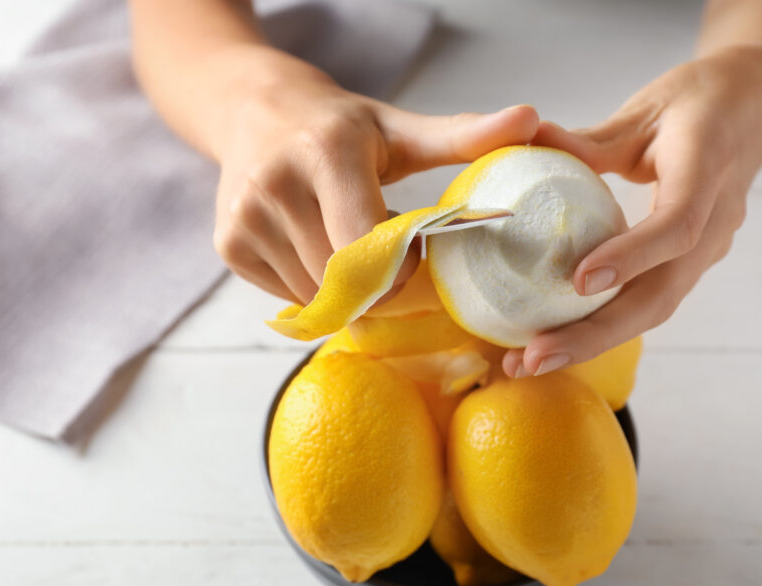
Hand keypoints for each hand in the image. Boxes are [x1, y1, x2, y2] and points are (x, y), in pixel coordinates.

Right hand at [212, 54, 538, 302]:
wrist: (252, 112)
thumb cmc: (339, 125)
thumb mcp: (399, 128)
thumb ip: (463, 135)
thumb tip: (532, 120)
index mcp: (326, 154)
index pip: (367, 246)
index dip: (399, 272)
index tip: (418, 265)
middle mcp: (276, 186)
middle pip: (344, 281)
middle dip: (379, 286)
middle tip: (395, 264)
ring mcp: (245, 220)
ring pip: (318, 297)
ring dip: (349, 291)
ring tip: (353, 247)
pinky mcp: (228, 246)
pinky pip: (290, 296)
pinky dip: (316, 289)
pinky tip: (319, 249)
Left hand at [503, 47, 761, 377]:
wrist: (755, 108)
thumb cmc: (699, 101)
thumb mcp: (646, 108)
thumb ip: (591, 139)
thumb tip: (529, 141)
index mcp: (708, 168)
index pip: (677, 224)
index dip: (631, 257)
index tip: (578, 281)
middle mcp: (716, 221)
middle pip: (661, 292)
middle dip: (596, 332)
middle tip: (535, 357)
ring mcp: (708, 249)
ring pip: (655, 307)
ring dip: (594, 340)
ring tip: (533, 362)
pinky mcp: (691, 263)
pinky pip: (650, 301)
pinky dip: (604, 325)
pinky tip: (558, 341)